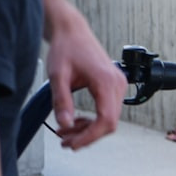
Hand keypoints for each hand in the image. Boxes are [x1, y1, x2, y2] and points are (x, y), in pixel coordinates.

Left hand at [40, 0, 126, 148]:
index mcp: (106, 81)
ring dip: (88, 129)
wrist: (72, 31)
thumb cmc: (66, 48)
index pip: (105, 120)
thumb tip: (65, 126)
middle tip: (65, 142)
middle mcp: (117, 84)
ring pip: (109, 119)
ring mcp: (117, 84)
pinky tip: (75, 121)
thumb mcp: (58, 76)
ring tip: (66, 133)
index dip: (89, 137)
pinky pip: (107, 110)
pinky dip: (92, 120)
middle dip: (87, 136)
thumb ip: (62, 102)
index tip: (72, 145)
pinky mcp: (113, 85)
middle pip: (109, 123)